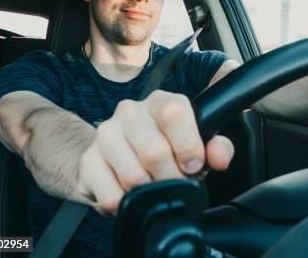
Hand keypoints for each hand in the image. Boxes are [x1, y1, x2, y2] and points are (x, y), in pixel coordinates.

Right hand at [75, 90, 233, 215]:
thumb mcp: (198, 146)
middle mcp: (129, 112)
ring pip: (133, 176)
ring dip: (150, 191)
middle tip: (174, 182)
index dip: (188, 146)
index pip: (173, 113)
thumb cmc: (166, 149)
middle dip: (171, 177)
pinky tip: (132, 195)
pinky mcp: (88, 161)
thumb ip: (217, 148)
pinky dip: (128, 204)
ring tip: (154, 187)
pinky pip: (112, 195)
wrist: (118, 158)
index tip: (194, 164)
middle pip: (154, 151)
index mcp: (160, 102)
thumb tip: (219, 156)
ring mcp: (105, 134)